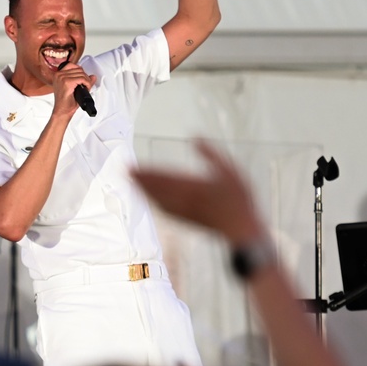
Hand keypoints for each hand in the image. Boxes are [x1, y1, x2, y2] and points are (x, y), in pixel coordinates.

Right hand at [52, 63, 96, 118]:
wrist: (62, 111)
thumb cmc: (66, 102)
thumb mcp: (74, 88)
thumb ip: (83, 80)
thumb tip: (93, 76)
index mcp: (58, 75)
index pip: (72, 65)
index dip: (80, 71)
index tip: (83, 79)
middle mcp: (59, 75)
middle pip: (78, 69)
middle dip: (85, 77)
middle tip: (86, 85)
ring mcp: (62, 78)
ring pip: (81, 73)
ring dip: (87, 81)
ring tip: (85, 88)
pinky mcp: (67, 83)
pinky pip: (82, 78)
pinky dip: (87, 83)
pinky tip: (86, 88)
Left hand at [132, 140, 264, 243]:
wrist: (241, 228)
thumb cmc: (238, 199)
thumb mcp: (229, 170)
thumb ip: (211, 154)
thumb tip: (195, 137)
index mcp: (193, 186)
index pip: (163, 176)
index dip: (146, 171)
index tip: (132, 166)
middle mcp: (184, 199)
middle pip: (156, 189)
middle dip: (140, 180)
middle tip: (125, 172)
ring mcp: (185, 211)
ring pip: (158, 200)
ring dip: (144, 191)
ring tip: (133, 184)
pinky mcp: (187, 220)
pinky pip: (166, 210)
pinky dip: (155, 203)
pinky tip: (152, 201)